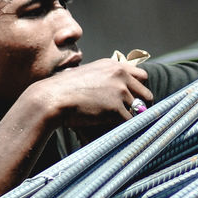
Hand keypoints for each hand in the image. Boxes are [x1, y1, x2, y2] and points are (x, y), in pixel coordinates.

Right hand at [22, 58, 153, 130]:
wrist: (51, 98)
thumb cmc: (64, 90)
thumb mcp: (89, 75)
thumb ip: (106, 80)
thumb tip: (120, 92)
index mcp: (114, 66)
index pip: (142, 76)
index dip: (140, 90)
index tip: (136, 101)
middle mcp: (120, 75)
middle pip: (146, 94)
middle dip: (142, 107)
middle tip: (134, 117)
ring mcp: (120, 91)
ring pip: (140, 111)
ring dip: (132, 119)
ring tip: (122, 126)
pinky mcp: (116, 109)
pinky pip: (130, 123)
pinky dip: (124, 129)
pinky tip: (116, 131)